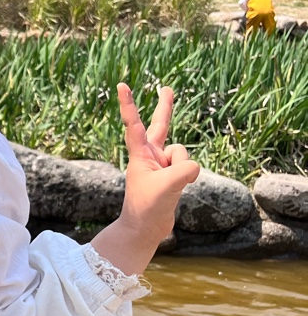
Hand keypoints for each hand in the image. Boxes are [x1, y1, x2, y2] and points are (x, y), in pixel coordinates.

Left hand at [90, 84, 198, 276]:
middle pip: (161, 126)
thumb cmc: (147, 207)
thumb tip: (193, 167)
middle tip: (167, 88)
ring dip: (182, 168)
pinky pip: (188, 166)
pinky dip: (188, 175)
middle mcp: (150, 155)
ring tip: (170, 186)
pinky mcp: (171, 175)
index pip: (133, 124)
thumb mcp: (168, 185)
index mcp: (139, 153)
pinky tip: (178, 188)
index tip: (121, 85)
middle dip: (165, 107)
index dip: (128, 104)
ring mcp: (161, 165)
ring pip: (183, 153)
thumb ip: (185, 169)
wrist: (144, 229)